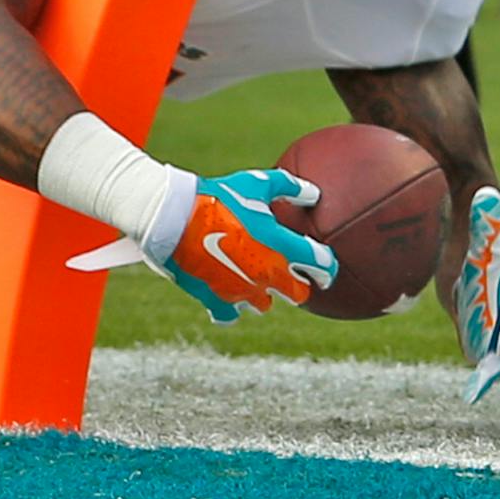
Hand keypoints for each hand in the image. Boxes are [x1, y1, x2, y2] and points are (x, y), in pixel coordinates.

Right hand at [71, 169, 337, 323]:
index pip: (323, 265)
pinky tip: (225, 293)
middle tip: (289, 274)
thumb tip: (315, 194)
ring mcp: (242, 291)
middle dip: (297, 285)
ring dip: (261, 293)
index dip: (328, 266)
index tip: (325, 265)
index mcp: (282, 247)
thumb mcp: (254, 183)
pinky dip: (229, 306)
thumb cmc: (215, 196)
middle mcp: (268, 274)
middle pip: (299, 293)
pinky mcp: (216, 299)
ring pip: (264, 305)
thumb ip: (289, 187)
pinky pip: (230, 314)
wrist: (171, 216)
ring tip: (250, 277)